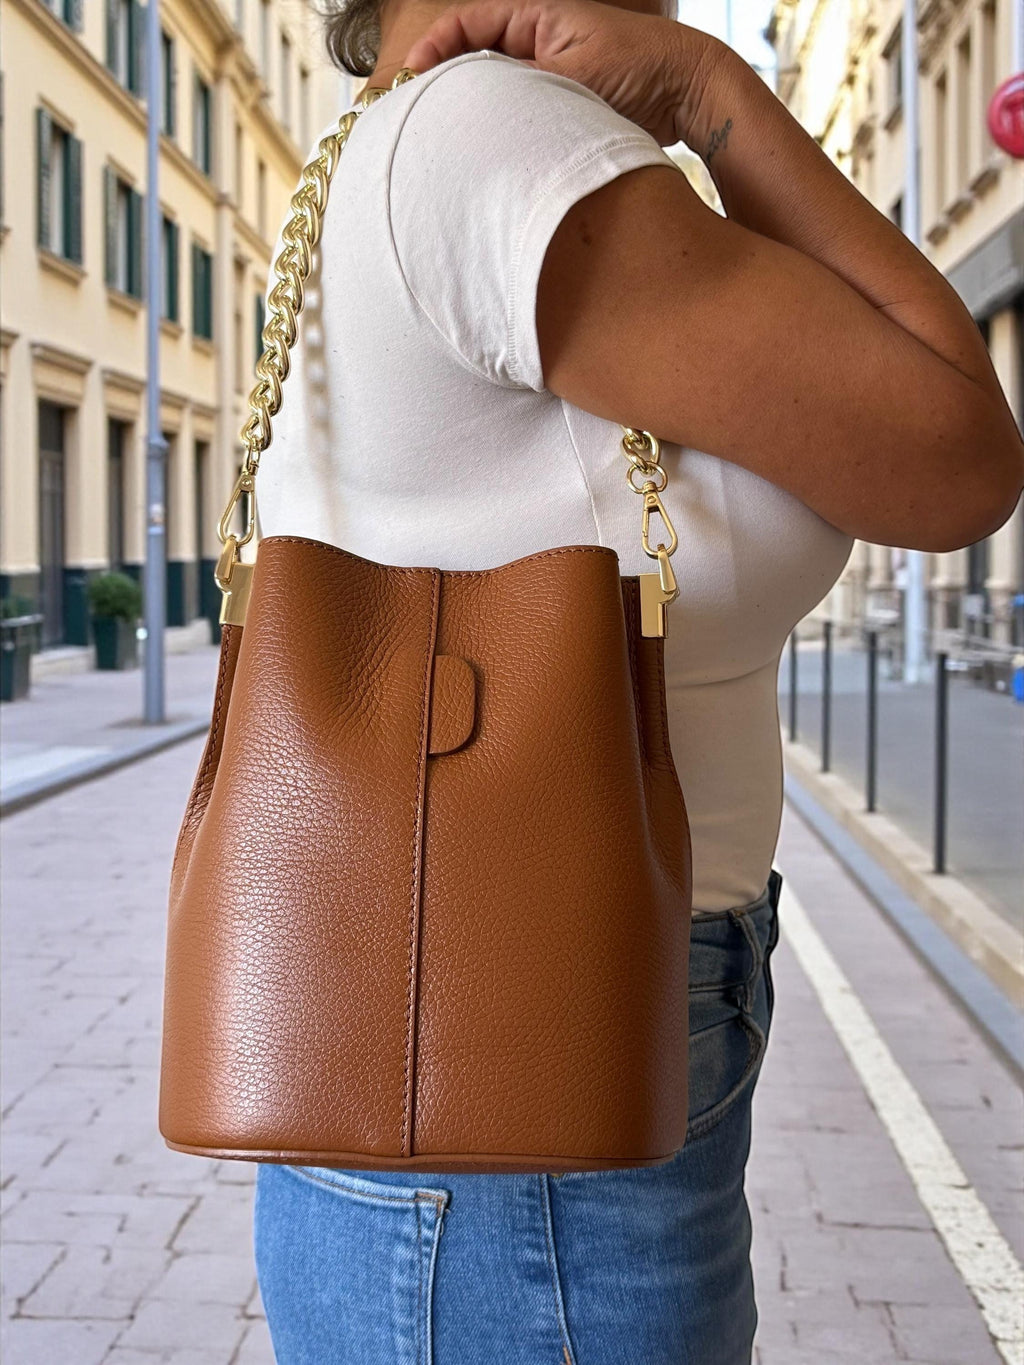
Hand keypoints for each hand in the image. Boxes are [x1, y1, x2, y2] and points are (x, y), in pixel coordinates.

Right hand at [400, 0, 723, 147]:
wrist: (689, 92)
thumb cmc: (641, 66)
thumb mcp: (574, 76)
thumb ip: (525, 92)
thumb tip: (477, 114)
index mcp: (536, 17)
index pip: (469, 25)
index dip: (435, 48)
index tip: (411, 74)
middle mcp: (538, 45)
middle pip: (475, 63)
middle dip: (445, 86)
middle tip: (416, 115)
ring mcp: (548, 80)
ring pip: (496, 98)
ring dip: (473, 117)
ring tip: (445, 140)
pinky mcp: (562, 113)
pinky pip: (520, 123)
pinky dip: (502, 137)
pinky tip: (488, 158)